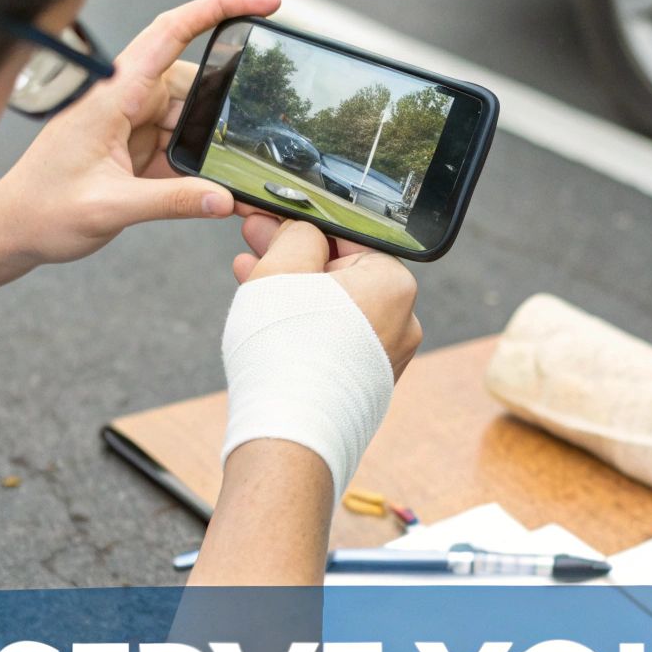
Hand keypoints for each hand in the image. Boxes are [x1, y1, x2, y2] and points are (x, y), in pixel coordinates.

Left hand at [0, 0, 281, 264]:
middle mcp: (123, 100)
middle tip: (249, 139)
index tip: (264, 3)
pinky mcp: (135, 145)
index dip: (219, 9)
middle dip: (224, 106)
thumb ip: (170, 202)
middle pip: (193, 80)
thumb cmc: (42, 210)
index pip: (170, 34)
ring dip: (210, 142)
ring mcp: (130, 122)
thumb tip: (224, 198)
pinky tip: (209, 186)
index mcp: (112, 97)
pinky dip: (199, 161)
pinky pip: (181, 142)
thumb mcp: (108, 209)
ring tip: (225, 174)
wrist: (12, 230)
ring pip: (192, 114)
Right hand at [235, 216, 422, 376]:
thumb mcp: (283, 267)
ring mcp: (384, 357)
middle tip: (254, 243)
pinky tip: (267, 314)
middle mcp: (402, 321)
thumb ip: (295, 234)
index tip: (270, 218)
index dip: (302, 224)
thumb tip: (300, 228)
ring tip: (249, 274)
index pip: (348, 236)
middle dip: (293, 256)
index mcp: (395, 285)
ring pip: (331, 306)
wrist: (288, 433)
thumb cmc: (287, 350)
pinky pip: (333, 339)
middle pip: (339, 271)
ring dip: (291, 288)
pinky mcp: (363, 383)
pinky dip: (302, 324)